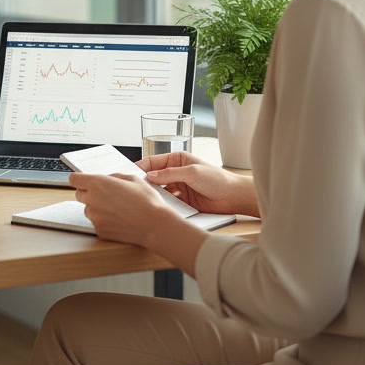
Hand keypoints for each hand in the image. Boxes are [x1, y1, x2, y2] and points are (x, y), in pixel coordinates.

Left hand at [68, 171, 177, 245]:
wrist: (155, 225)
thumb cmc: (147, 201)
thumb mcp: (132, 179)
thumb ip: (114, 177)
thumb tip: (108, 179)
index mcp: (98, 184)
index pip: (74, 179)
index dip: (79, 179)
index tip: (82, 180)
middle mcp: (92, 200)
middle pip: (78, 195)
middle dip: (88, 193)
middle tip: (105, 195)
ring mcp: (95, 218)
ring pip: (88, 210)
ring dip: (96, 208)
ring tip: (116, 209)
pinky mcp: (100, 231)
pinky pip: (96, 223)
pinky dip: (104, 221)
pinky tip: (119, 220)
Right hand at [136, 150, 257, 216]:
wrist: (233, 197)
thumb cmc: (218, 179)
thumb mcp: (191, 172)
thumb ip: (170, 174)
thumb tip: (151, 175)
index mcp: (178, 159)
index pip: (154, 161)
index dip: (142, 166)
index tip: (131, 173)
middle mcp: (176, 172)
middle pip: (154, 176)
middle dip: (145, 181)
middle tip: (135, 187)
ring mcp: (178, 186)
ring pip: (159, 189)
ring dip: (153, 193)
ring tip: (144, 197)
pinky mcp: (182, 199)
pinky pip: (167, 200)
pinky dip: (162, 202)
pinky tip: (158, 205)